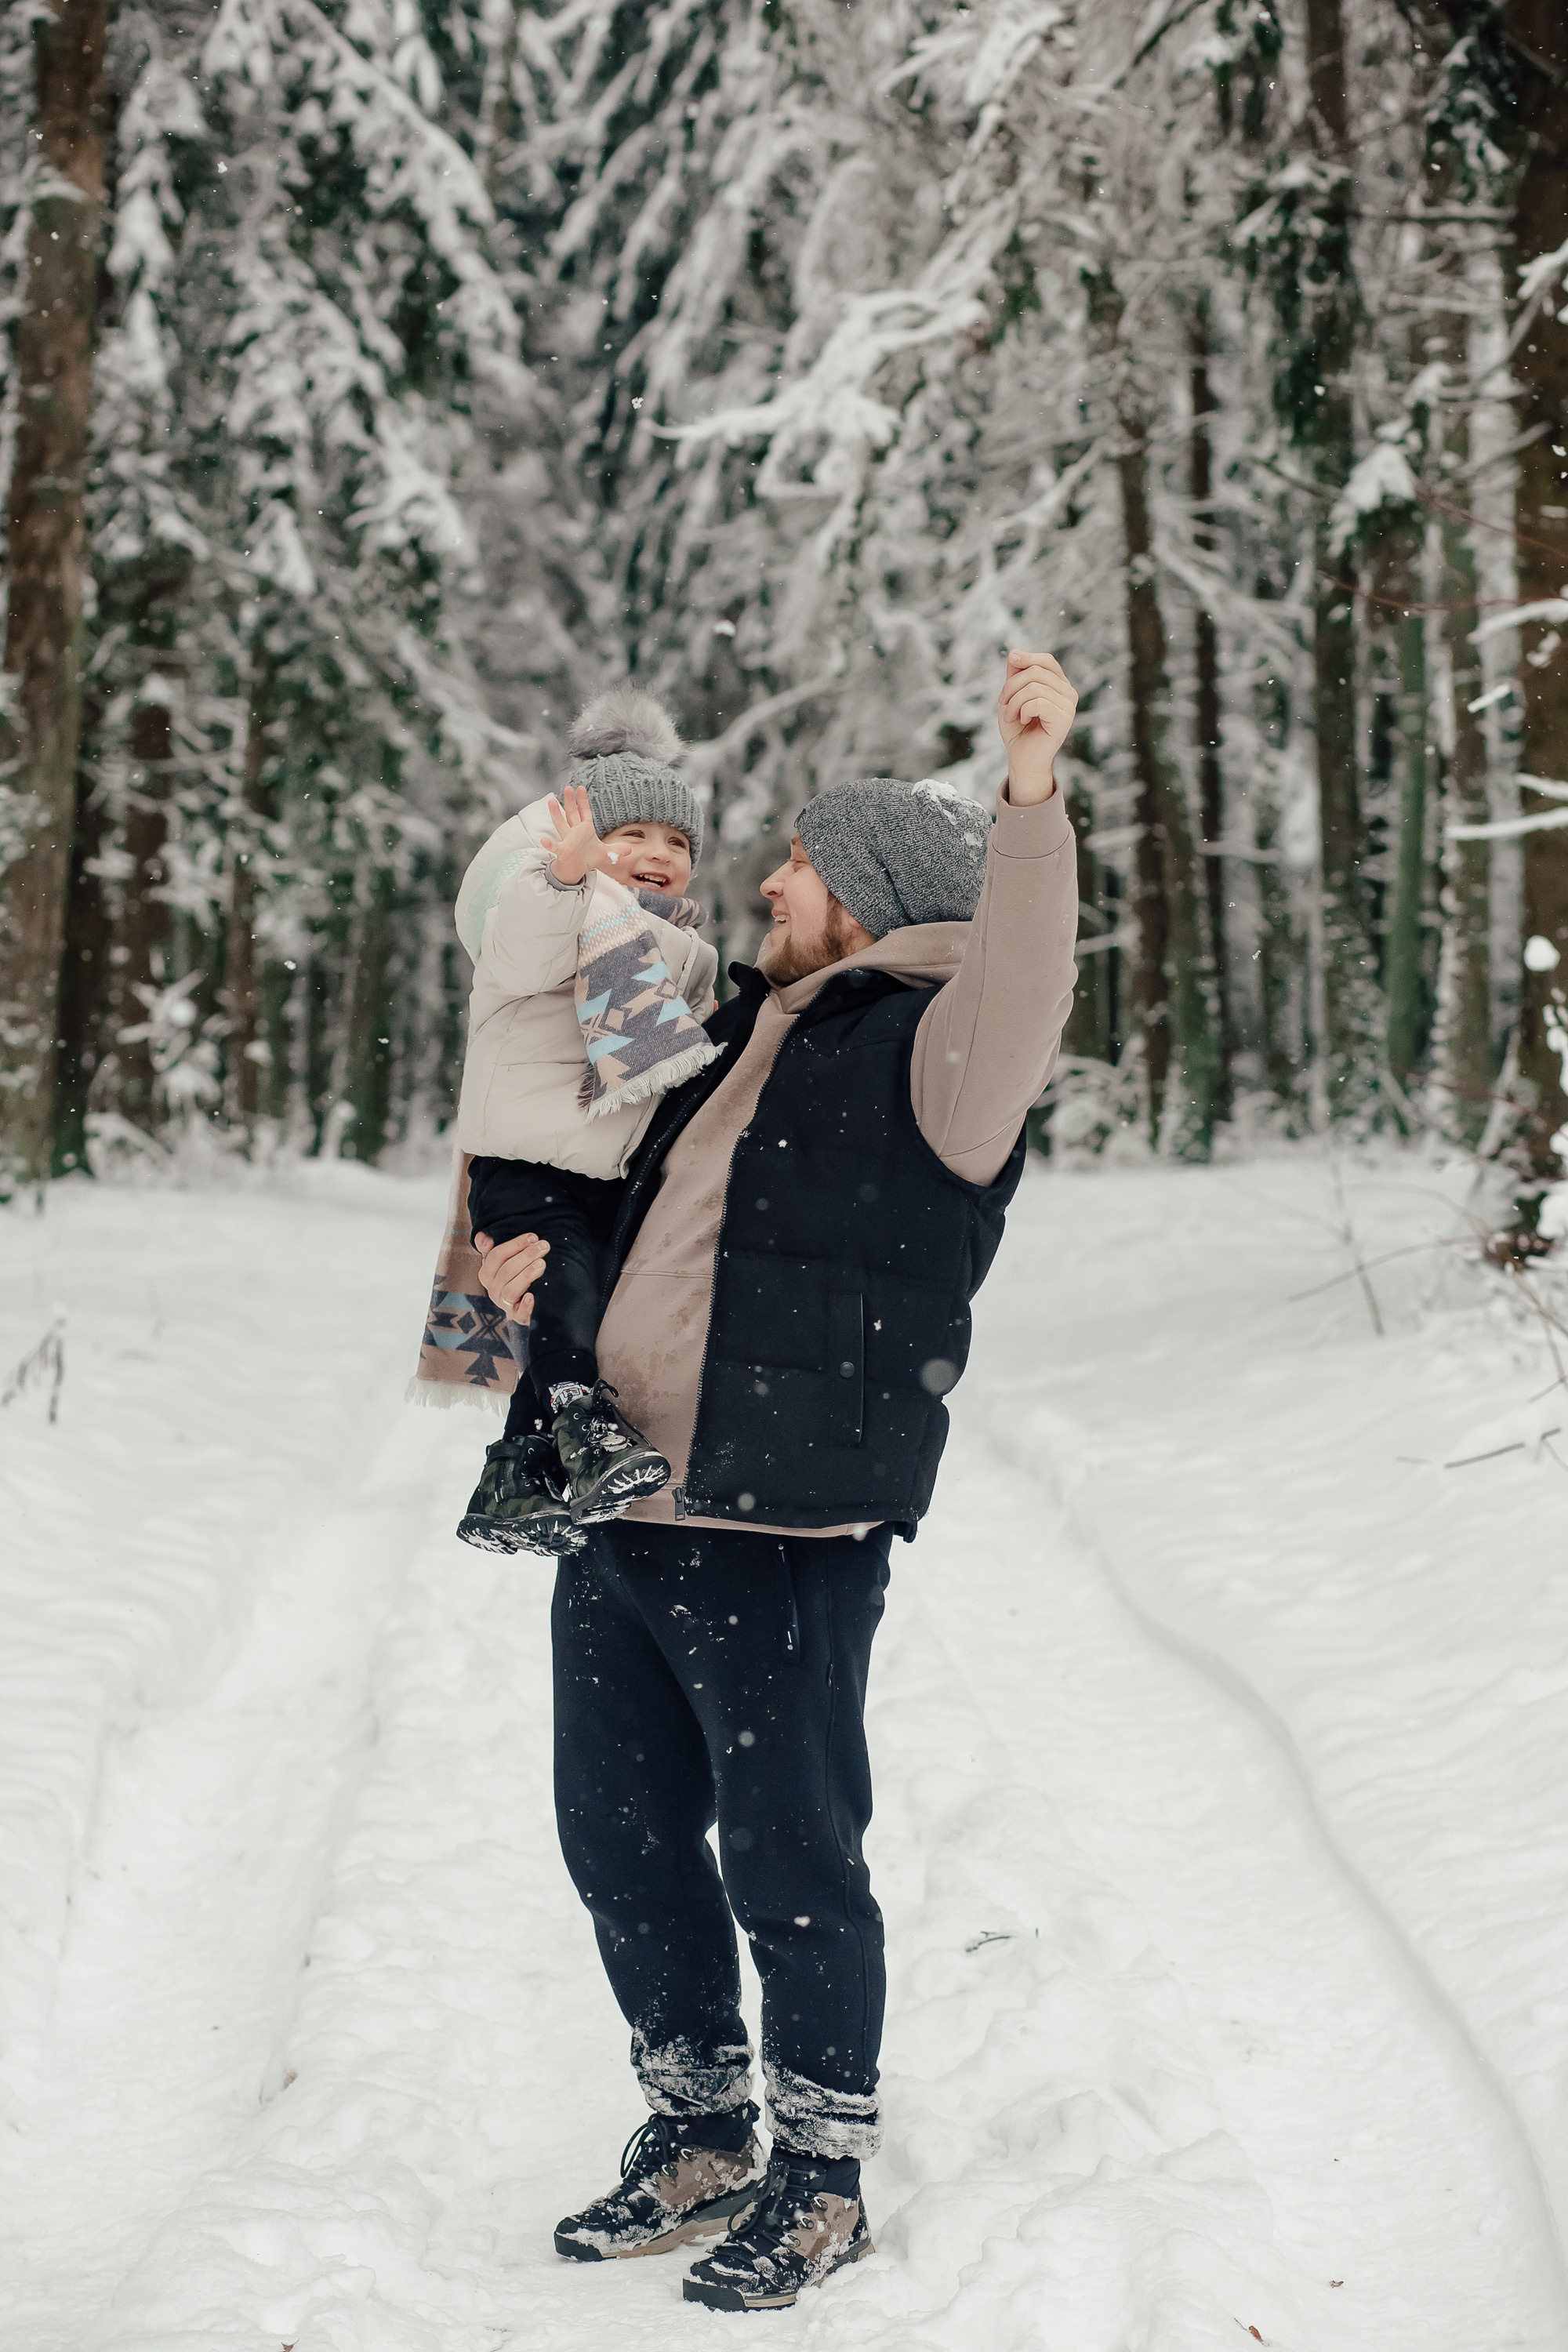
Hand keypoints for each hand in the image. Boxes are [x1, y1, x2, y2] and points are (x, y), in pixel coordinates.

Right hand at [474, 1229, 547, 1325]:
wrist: (519, 1305)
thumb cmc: (511, 1276)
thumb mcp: (500, 1261)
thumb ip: (489, 1247)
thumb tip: (487, 1239)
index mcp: (487, 1273)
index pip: (496, 1255)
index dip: (515, 1244)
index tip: (533, 1237)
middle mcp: (493, 1289)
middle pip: (506, 1270)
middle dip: (526, 1256)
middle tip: (544, 1246)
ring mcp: (504, 1304)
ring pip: (511, 1290)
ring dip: (526, 1275)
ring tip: (542, 1264)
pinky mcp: (518, 1316)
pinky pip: (520, 1313)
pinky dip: (525, 1306)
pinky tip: (532, 1296)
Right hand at [540, 782, 615, 885]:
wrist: (578, 869)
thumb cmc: (589, 858)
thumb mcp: (607, 854)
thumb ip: (617, 849)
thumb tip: (630, 848)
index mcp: (585, 829)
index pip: (584, 812)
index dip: (583, 800)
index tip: (580, 788)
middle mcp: (575, 831)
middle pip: (571, 813)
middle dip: (569, 801)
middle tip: (567, 788)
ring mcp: (568, 840)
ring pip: (561, 824)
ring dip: (556, 814)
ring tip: (551, 802)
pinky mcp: (563, 851)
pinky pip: (555, 847)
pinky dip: (549, 844)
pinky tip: (543, 841)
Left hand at [996, 651, 1076, 804]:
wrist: (1021, 757)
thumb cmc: (1017, 728)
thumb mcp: (1012, 696)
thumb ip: (1015, 674)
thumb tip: (1014, 653)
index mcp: (1059, 685)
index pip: (1047, 661)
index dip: (1028, 658)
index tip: (1012, 661)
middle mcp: (1068, 692)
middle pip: (1035, 672)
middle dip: (1011, 687)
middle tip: (1003, 704)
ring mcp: (1068, 706)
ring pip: (1034, 687)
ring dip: (1014, 702)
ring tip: (1012, 716)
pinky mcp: (1064, 719)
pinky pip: (1037, 702)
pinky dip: (1022, 710)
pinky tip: (1022, 720)